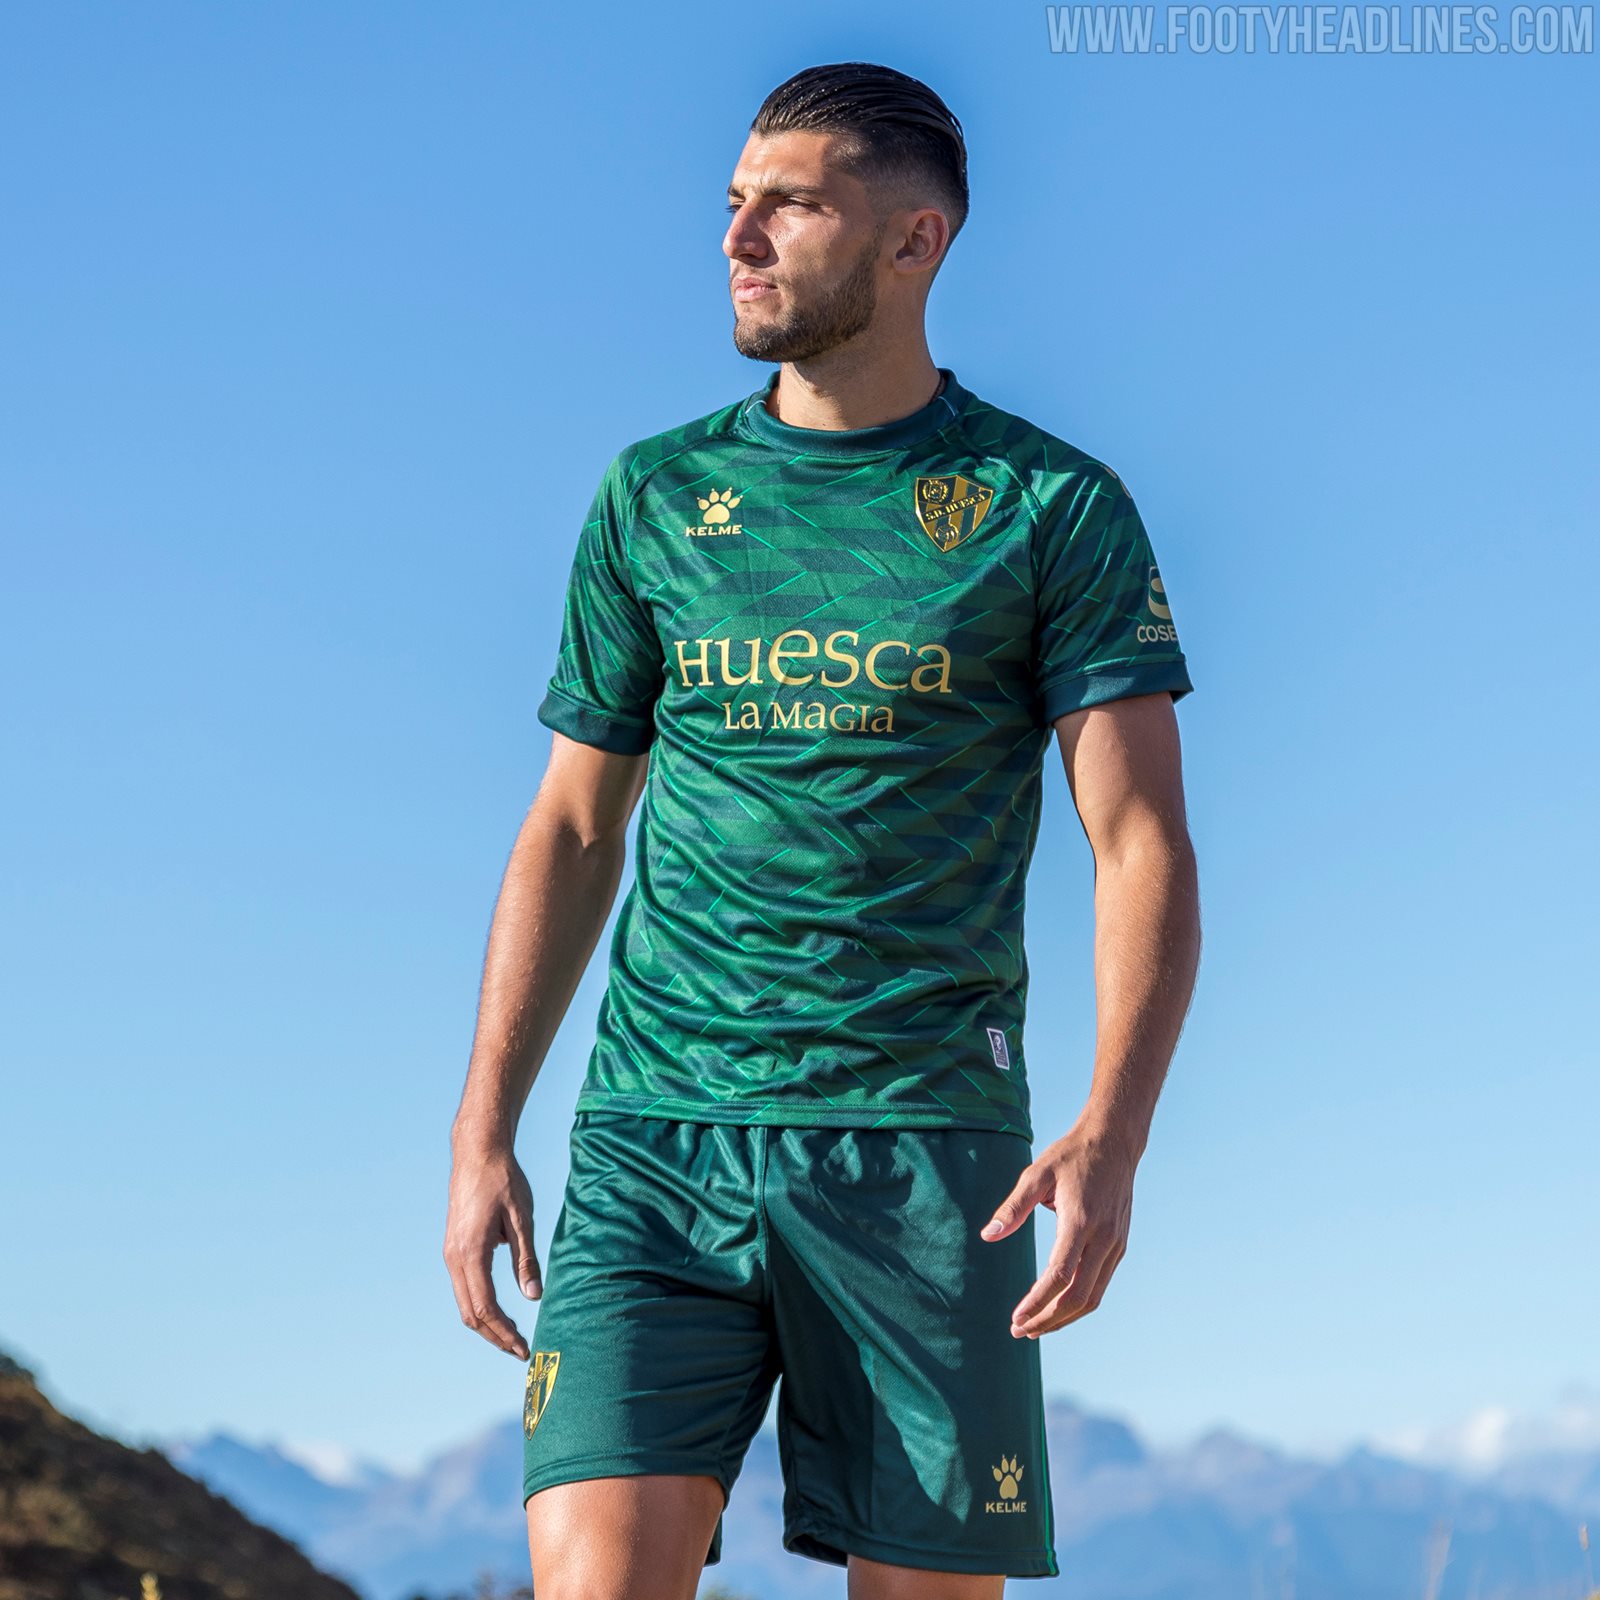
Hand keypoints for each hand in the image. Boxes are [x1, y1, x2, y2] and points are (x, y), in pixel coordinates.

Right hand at [443, 1142, 540, 1358]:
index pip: (486, 1308)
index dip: (505, 1333)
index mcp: (471, 1253)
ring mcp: (450, 1253)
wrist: (478, 1153)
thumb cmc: (504, 1181)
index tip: (524, 1348)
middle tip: (520, 1350)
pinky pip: (463, 1288)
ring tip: (512, 1336)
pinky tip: (500, 1309)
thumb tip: (534, 1296)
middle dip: (495, 1337)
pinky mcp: (453, 1248)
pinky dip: (480, 1306)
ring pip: (464, 1303)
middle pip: (471, 1314)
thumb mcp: (522, 1218)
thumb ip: (526, 1259)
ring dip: (486, 1324)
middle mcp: (454, 1258)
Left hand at [980, 1119, 1137, 1338]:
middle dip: (1047, 1320)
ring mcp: (1116, 1245)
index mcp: (1080, 1221)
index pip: (1059, 1277)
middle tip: (1020, 1331)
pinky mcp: (1120, 1246)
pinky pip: (1100, 1286)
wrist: (1115, 1143)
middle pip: (1077, 1297)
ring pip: (1093, 1298)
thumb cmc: (1070, 1156)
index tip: (1016, 1319)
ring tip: (1035, 1327)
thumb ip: (1013, 1208)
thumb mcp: (1036, 1173)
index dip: (1037, 1303)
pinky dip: (1079, 1304)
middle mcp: (1103, 1238)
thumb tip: (988, 1236)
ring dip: (1064, 1318)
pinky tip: (1057, 1307)